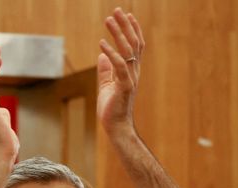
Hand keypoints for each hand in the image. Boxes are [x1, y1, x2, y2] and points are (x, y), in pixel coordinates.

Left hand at [97, 8, 143, 132]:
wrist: (116, 127)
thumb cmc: (112, 108)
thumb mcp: (106, 85)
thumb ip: (105, 70)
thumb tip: (101, 55)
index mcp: (131, 71)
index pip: (135, 46)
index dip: (133, 30)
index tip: (127, 15)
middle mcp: (134, 72)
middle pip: (132, 43)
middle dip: (125, 26)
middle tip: (116, 11)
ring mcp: (130, 79)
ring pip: (127, 51)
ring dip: (118, 34)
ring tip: (108, 20)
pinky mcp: (124, 87)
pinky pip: (119, 67)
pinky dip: (111, 54)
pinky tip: (101, 44)